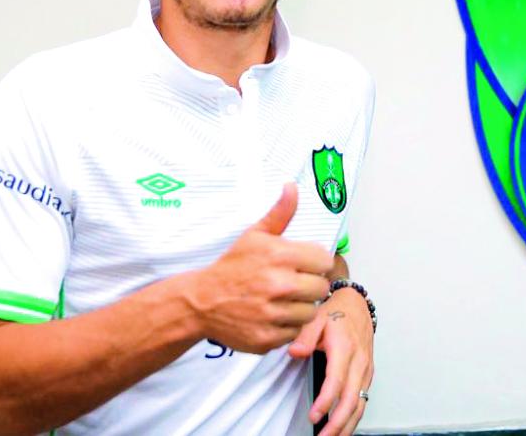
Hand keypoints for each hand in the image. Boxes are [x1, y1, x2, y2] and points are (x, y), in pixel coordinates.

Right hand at [190, 183, 333, 353]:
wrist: (200, 301)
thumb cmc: (232, 266)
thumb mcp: (254, 235)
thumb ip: (280, 213)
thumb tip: (292, 187)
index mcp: (280, 255)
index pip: (324, 261)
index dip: (316, 263)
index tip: (305, 266)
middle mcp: (279, 285)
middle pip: (321, 288)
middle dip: (310, 286)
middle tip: (293, 285)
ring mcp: (273, 314)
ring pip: (310, 313)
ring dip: (300, 308)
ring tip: (283, 301)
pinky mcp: (267, 338)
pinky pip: (294, 333)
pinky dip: (286, 327)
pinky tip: (272, 317)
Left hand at [288, 287, 374, 435]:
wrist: (356, 303)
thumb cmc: (336, 311)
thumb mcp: (317, 316)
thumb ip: (305, 335)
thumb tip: (295, 352)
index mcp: (344, 348)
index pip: (337, 381)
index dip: (326, 402)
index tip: (314, 416)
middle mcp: (359, 361)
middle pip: (352, 399)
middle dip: (337, 423)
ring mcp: (366, 369)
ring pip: (360, 404)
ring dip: (347, 425)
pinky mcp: (368, 374)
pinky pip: (364, 400)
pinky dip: (354, 417)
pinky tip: (344, 427)